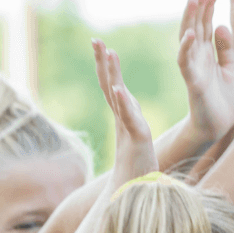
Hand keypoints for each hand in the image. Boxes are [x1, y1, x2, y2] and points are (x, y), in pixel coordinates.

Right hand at [93, 39, 156, 187]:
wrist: (135, 192)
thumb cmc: (136, 166)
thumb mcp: (135, 134)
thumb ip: (130, 118)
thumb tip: (127, 102)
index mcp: (123, 116)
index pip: (111, 86)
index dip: (105, 66)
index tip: (101, 44)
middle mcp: (122, 119)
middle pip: (109, 86)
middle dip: (103, 62)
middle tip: (96, 40)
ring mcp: (128, 128)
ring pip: (118, 98)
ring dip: (113, 75)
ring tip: (109, 54)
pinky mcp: (137, 139)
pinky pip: (130, 119)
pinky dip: (124, 104)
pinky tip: (120, 90)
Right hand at [177, 0, 233, 142]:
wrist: (219, 126)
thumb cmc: (224, 98)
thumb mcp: (231, 68)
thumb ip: (226, 48)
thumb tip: (222, 25)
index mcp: (209, 52)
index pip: (206, 23)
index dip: (209, 5)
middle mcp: (198, 56)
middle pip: (196, 25)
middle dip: (200, 5)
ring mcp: (194, 67)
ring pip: (188, 38)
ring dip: (190, 19)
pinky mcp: (193, 82)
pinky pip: (186, 63)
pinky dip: (186, 48)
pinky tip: (190, 34)